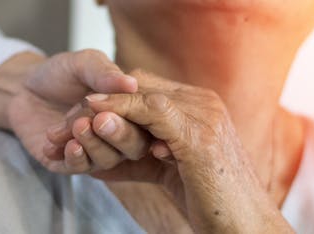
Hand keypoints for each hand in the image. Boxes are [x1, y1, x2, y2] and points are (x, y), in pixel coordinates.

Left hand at [6, 50, 137, 173]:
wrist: (22, 88)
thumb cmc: (59, 73)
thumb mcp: (82, 63)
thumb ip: (104, 73)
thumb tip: (131, 83)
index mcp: (127, 110)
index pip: (144, 120)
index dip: (134, 115)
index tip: (117, 105)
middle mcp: (116, 135)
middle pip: (133, 147)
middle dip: (119, 136)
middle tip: (100, 121)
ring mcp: (94, 151)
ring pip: (106, 160)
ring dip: (93, 145)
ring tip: (77, 126)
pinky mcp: (69, 163)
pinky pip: (79, 168)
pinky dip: (75, 158)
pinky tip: (66, 145)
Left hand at [58, 70, 292, 232]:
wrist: (246, 228)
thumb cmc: (212, 205)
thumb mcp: (173, 174)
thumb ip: (146, 158)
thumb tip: (104, 160)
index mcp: (202, 108)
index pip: (148, 88)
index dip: (112, 99)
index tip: (79, 116)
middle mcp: (206, 104)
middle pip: (141, 86)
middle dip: (101, 100)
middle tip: (67, 119)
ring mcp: (205, 116)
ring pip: (143, 95)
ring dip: (103, 107)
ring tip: (72, 122)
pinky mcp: (199, 136)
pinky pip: (151, 112)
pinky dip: (121, 113)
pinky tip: (96, 124)